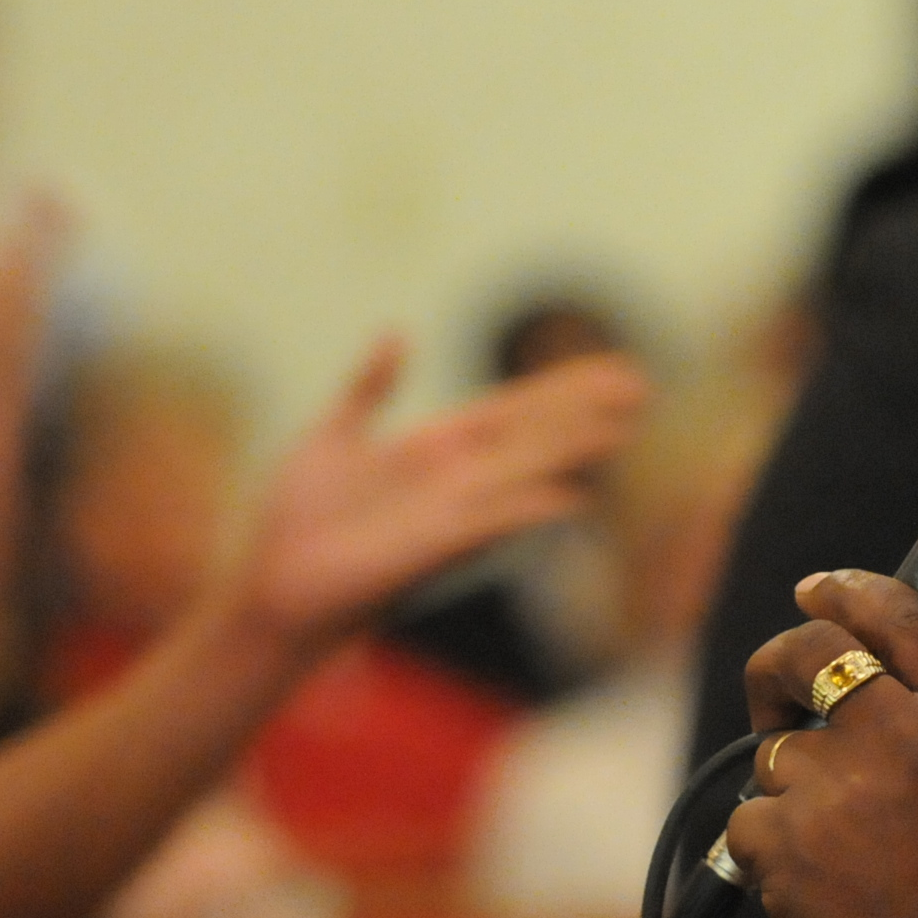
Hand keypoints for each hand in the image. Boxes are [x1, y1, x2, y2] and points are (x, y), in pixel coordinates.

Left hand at [229, 335, 648, 653]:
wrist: (277, 584)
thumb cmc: (298, 523)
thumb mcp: (331, 436)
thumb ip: (369, 387)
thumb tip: (396, 333)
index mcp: (435, 447)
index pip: (512, 409)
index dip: (560, 389)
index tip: (608, 370)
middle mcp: (455, 478)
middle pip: (533, 434)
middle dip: (585, 409)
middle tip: (640, 383)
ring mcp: (451, 510)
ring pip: (526, 469)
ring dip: (574, 448)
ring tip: (624, 425)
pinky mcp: (435, 545)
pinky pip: (494, 522)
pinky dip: (530, 508)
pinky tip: (571, 496)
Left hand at [727, 571, 917, 917]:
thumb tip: (888, 698)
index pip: (902, 618)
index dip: (853, 590)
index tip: (821, 588)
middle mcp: (896, 740)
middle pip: (813, 652)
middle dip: (785, 657)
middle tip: (781, 683)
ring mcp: (832, 791)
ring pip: (778, 750)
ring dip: (796, 783)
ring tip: (840, 845)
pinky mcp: (781, 846)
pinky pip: (752, 817)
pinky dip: (772, 843)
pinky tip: (816, 881)